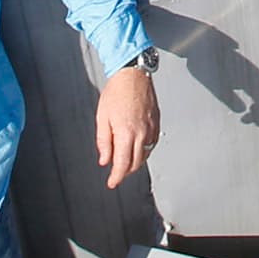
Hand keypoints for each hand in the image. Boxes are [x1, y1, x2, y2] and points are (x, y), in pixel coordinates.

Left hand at [94, 63, 160, 188]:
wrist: (133, 74)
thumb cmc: (116, 92)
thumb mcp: (102, 118)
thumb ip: (104, 142)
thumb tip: (105, 160)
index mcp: (126, 133)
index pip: (122, 164)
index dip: (116, 177)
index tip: (111, 183)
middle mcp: (141, 133)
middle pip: (135, 163)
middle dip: (125, 172)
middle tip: (116, 173)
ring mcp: (151, 128)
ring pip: (145, 154)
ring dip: (135, 162)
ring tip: (124, 159)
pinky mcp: (156, 122)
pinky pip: (152, 143)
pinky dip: (144, 150)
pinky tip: (136, 146)